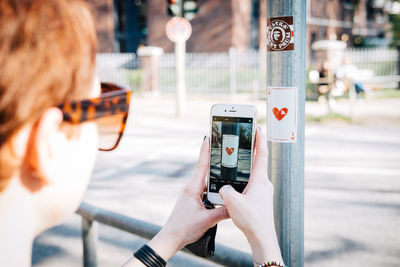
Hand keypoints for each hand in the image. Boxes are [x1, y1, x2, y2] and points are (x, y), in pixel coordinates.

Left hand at [147, 136, 227, 260]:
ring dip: (216, 179)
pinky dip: (213, 190)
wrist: (171, 238)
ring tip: (228, 173)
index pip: (201, 165)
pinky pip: (205, 191)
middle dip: (216, 162)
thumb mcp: (208, 220)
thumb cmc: (184, 228)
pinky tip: (222, 194)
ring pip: (207, 183)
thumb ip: (224, 212)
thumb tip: (237, 205)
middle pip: (206, 171)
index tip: (208, 137)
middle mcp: (191, 188)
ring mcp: (191, 194)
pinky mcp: (193, 200)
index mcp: (192, 188)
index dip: (205, 150)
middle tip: (226, 152)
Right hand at [219, 128, 282, 265]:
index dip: (259, 139)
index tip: (257, 127)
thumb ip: (225, 190)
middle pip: (257, 162)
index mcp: (260, 180)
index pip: (261, 154)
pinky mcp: (259, 199)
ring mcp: (262, 192)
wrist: (262, 238)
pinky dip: (243, 181)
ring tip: (235, 162)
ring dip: (245, 168)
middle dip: (250, 151)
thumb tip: (224, 188)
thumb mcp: (233, 202)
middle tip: (244, 140)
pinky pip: (250, 185)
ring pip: (252, 175)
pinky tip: (234, 185)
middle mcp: (263, 184)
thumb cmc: (252, 220)